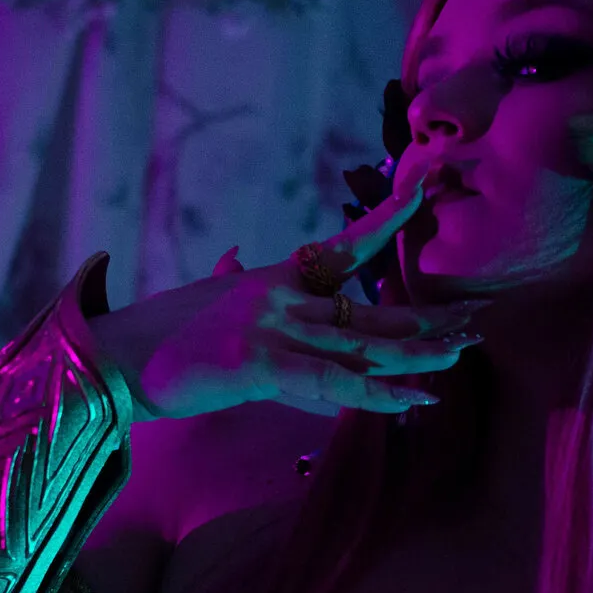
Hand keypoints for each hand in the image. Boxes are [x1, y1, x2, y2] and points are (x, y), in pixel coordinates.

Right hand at [88, 165, 485, 421]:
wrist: (115, 357)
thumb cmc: (159, 334)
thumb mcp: (203, 295)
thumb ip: (228, 273)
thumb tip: (234, 256)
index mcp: (273, 280)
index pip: (345, 246)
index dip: (388, 219)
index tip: (425, 191)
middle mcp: (280, 297)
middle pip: (369, 306)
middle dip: (425, 320)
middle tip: (477, 324)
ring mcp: (271, 328)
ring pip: (359, 341)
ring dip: (414, 353)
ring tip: (459, 356)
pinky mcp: (256, 362)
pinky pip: (329, 380)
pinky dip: (374, 392)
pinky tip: (410, 400)